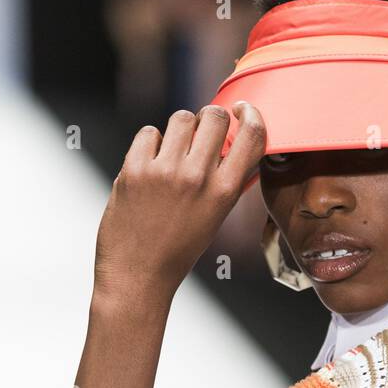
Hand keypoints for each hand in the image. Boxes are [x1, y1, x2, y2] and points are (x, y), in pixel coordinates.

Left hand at [93, 102, 265, 299]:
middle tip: (200, 135)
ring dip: (179, 131)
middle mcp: (197, 178)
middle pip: (214, 116)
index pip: (251, 135)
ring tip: (172, 154)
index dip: (249, 114)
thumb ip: (226, 182)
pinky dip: (149, 145)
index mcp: (223, 193)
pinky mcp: (135, 169)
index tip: (240, 110)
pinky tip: (149, 167)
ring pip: (181, 119)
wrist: (137, 276)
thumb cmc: (176, 251)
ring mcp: (164, 172)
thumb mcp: (213, 219)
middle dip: (209, 119)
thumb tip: (235, 146)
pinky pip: (149, 132)